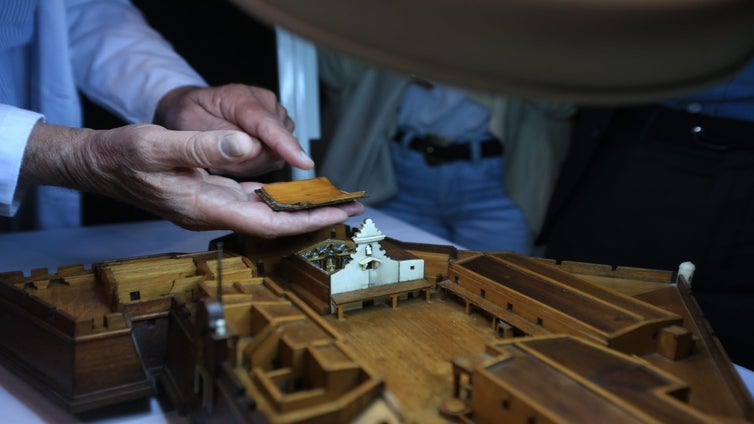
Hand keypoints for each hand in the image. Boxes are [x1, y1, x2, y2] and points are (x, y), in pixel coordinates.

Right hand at [21, 122, 363, 236]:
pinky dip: (277, 196)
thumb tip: (246, 146)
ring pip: (265, 211)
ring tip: (332, 199)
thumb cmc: (124, 157)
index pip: (267, 221)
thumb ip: (200, 147)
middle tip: (350, 208)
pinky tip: (294, 190)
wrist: (103, 164)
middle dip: (313, 216)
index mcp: (206, 206)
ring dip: (298, 207)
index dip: (304, 220)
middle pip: (274, 221)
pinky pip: (252, 200)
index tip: (336, 215)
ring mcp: (213, 205)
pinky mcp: (211, 195)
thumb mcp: (158, 145)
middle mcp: (214, 212)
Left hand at [154, 84, 312, 175]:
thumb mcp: (188, 124)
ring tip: (227, 154)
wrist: (191, 108)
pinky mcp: (279, 127)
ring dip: (252, 163)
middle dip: (250, 161)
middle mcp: (264, 102)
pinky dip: (257, 161)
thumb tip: (253, 148)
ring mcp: (275, 114)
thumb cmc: (187, 114)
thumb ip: (219, 137)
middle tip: (220, 159)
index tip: (304, 162)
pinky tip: (240, 153)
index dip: (286, 145)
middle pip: (275, 146)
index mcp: (239, 97)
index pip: (268, 124)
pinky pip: (276, 156)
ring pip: (277, 154)